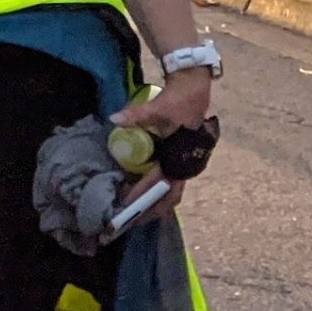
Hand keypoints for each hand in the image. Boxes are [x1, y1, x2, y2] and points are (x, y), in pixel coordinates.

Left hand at [109, 67, 215, 222]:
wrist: (196, 88)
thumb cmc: (178, 100)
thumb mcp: (157, 108)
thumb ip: (136, 115)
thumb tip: (115, 119)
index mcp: (179, 155)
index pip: (158, 182)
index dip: (141, 195)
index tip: (126, 206)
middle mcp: (184, 164)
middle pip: (170, 197)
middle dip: (151, 210)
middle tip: (131, 221)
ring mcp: (185, 163)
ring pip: (172, 192)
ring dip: (155, 204)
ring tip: (136, 214)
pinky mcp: (182, 159)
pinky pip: (171, 183)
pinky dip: (159, 193)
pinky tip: (145, 196)